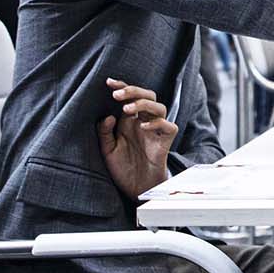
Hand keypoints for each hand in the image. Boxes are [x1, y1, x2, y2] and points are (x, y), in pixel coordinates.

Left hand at [97, 79, 178, 197]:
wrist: (135, 189)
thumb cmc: (122, 169)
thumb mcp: (106, 150)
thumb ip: (105, 132)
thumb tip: (108, 116)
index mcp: (129, 121)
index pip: (130, 97)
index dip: (122, 86)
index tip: (109, 83)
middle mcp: (144, 123)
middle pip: (148, 96)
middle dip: (133, 91)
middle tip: (117, 95)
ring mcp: (156, 132)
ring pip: (160, 107)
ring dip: (143, 104)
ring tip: (127, 110)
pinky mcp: (165, 142)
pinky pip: (168, 127)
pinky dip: (158, 123)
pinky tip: (143, 127)